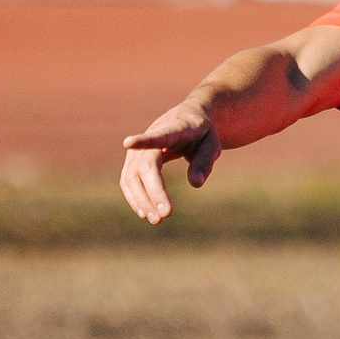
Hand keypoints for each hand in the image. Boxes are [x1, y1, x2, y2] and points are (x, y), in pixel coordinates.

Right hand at [119, 100, 218, 223]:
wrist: (187, 119)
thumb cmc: (202, 134)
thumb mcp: (211, 145)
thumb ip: (205, 162)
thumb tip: (196, 184)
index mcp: (175, 128)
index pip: (159, 135)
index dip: (143, 140)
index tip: (128, 142)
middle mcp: (151, 136)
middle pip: (146, 166)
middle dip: (153, 191)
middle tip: (165, 215)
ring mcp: (139, 148)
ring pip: (132, 176)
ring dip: (142, 199)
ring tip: (156, 220)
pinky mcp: (134, 160)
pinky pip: (128, 180)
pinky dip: (135, 197)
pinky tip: (145, 213)